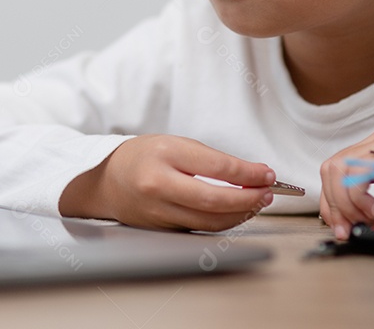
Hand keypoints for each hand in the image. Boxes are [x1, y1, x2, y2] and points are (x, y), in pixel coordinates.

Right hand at [59, 134, 275, 231]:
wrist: (105, 180)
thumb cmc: (144, 157)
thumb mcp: (176, 144)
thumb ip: (211, 160)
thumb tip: (251, 175)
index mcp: (165, 155)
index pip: (217, 167)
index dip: (248, 173)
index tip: (267, 174)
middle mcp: (158, 185)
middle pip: (214, 200)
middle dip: (248, 198)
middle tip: (268, 193)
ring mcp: (158, 211)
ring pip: (209, 220)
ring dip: (240, 213)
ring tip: (257, 202)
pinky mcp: (161, 229)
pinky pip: (199, 228)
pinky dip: (222, 221)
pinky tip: (235, 212)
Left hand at [318, 130, 373, 239]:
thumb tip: (358, 227)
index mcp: (373, 153)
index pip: (333, 172)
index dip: (330, 202)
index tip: (339, 227)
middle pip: (330, 169)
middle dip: (333, 204)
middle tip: (348, 228)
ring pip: (340, 169)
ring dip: (347, 202)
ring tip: (367, 219)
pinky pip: (363, 172)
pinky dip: (361, 196)